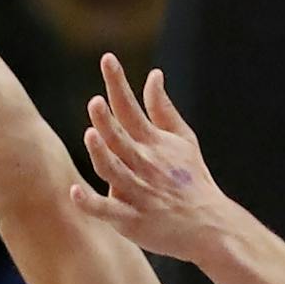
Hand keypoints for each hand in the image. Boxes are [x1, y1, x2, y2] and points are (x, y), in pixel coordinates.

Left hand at [70, 53, 235, 263]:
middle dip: (107, 120)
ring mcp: (137, 192)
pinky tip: (75, 191)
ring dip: (101, 153)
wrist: (209, 225)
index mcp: (153, 143)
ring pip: (113, 170)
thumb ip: (162, 108)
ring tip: (91, 135)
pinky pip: (107, 210)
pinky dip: (90, 203)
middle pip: (119, 138)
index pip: (130, 108)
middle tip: (96, 102)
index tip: (107, 58)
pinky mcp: (131, 219)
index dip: (118, 83)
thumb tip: (153, 74)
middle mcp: (143, 164)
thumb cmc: (192, 180)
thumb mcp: (183, 139)